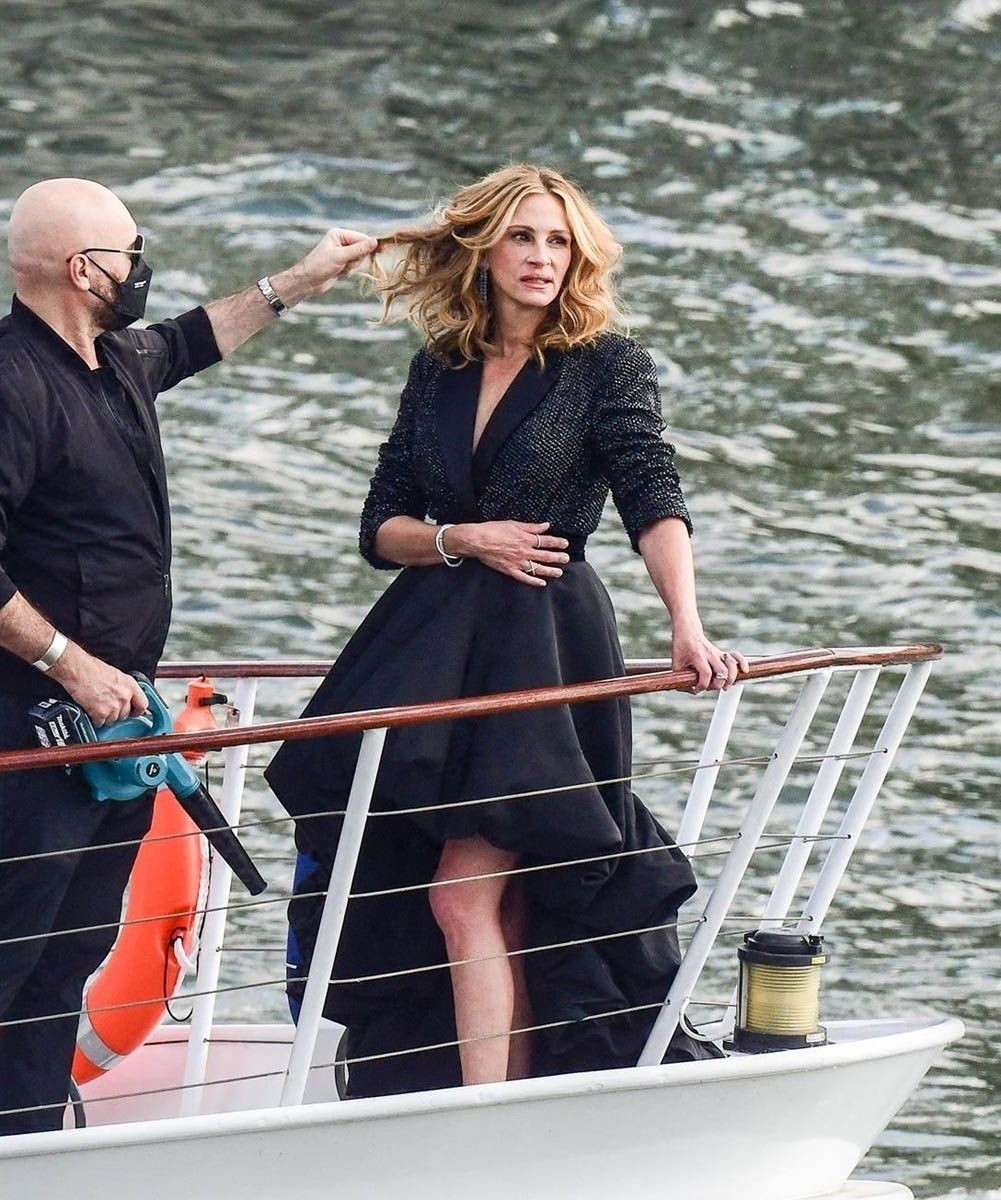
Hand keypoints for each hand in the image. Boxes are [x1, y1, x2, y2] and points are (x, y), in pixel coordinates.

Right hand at [50, 643, 148, 725]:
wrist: (77, 669)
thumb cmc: (92, 669)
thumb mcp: (115, 675)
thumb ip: (124, 688)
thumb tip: (126, 697)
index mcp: (130, 685)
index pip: (143, 704)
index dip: (137, 710)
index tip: (133, 712)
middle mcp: (124, 696)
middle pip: (125, 714)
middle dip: (117, 713)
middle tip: (107, 707)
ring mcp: (113, 706)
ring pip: (113, 720)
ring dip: (105, 717)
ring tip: (97, 706)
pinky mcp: (101, 713)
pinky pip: (100, 723)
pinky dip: (95, 719)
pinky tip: (90, 710)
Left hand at [274, 228, 378, 302]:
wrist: (308, 281)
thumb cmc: (320, 266)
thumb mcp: (340, 256)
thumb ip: (359, 249)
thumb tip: (375, 242)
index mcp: (339, 234)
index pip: (361, 238)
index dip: (370, 245)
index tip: (382, 250)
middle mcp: (341, 241)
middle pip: (362, 249)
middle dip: (357, 259)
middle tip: (346, 264)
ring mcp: (342, 252)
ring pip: (359, 259)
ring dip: (352, 266)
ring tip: (341, 269)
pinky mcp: (342, 262)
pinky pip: (354, 266)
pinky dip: (349, 270)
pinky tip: (340, 272)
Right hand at [448, 521, 569, 587]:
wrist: (477, 541)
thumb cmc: (493, 530)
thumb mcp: (514, 524)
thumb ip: (531, 527)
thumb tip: (546, 526)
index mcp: (526, 539)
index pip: (547, 541)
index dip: (558, 542)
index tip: (565, 543)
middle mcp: (524, 552)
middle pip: (545, 556)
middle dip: (558, 557)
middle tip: (566, 558)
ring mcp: (518, 563)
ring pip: (538, 568)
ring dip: (550, 571)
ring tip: (559, 572)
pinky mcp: (510, 570)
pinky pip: (524, 578)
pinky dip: (534, 581)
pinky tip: (542, 583)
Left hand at [672, 625, 748, 693]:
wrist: (687, 632)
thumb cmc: (681, 649)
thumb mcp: (676, 665)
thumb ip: (681, 681)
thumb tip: (694, 692)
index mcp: (697, 656)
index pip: (706, 673)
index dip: (703, 685)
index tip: (697, 688)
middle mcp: (710, 654)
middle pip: (722, 671)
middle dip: (718, 684)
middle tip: (711, 687)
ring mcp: (717, 653)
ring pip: (731, 665)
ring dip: (731, 678)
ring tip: (726, 686)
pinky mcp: (722, 653)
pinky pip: (736, 656)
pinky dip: (742, 663)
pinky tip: (744, 671)